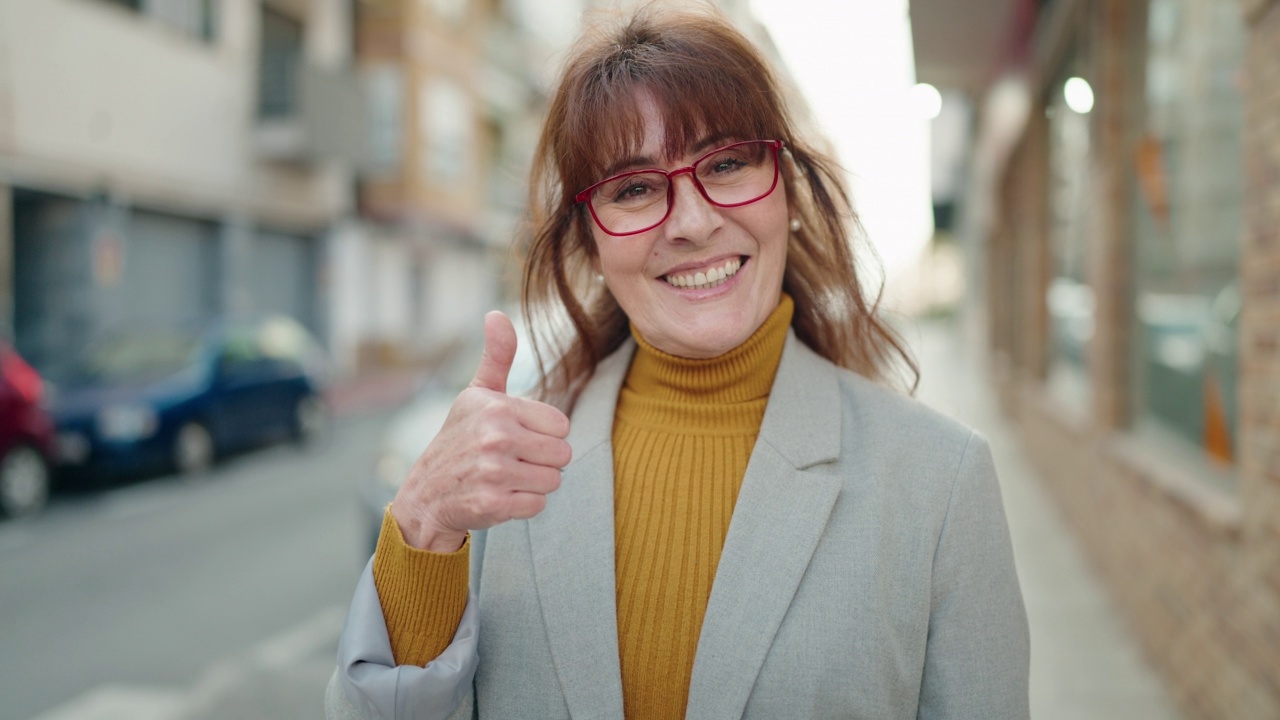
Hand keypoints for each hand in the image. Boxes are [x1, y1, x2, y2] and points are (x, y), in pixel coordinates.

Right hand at [389, 311, 571, 551]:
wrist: (426, 495)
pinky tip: (499, 496)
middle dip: (542, 461)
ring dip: (534, 484)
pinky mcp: (493, 504)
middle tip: (511, 460)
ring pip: (553, 480)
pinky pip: (538, 505)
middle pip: (562, 454)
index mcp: (497, 407)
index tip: (516, 436)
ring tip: (505, 478)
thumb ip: (497, 356)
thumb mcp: (476, 396)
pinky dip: (523, 505)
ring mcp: (494, 472)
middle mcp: (495, 437)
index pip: (561, 425)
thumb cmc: (460, 440)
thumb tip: (496, 314)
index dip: (543, 434)